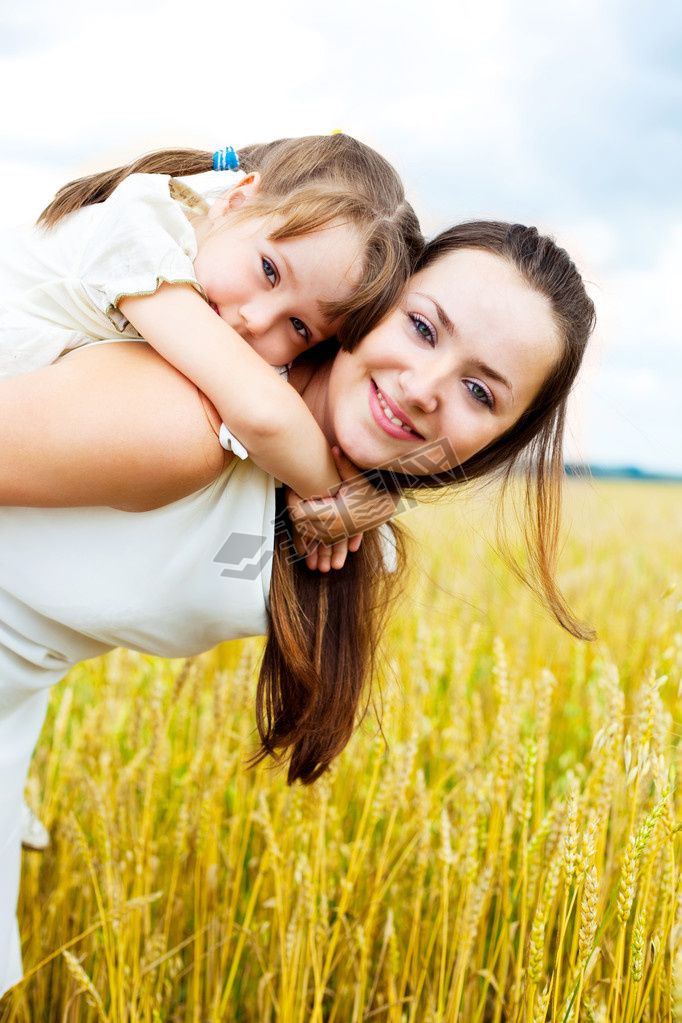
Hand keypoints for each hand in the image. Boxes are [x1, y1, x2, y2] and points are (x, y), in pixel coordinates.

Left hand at [286, 448, 398, 571]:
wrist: (380, 512)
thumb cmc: (368, 493)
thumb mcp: (356, 479)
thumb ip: (343, 464)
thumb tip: (335, 449)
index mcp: (334, 514)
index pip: (299, 511)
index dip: (292, 499)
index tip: (295, 488)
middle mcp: (330, 528)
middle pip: (296, 520)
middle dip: (293, 505)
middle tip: (295, 490)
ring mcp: (329, 536)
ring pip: (300, 528)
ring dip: (298, 514)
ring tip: (302, 498)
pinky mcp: (330, 538)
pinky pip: (308, 534)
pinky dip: (304, 523)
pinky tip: (308, 508)